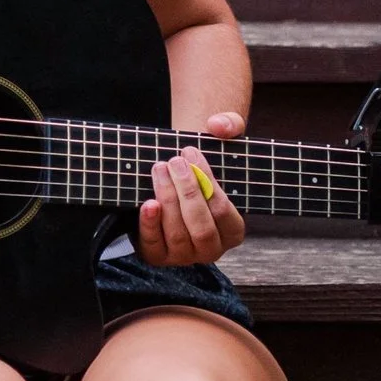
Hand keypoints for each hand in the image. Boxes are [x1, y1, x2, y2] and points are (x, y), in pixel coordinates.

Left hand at [136, 111, 247, 265]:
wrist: (171, 177)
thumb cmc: (199, 164)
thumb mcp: (220, 141)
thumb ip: (230, 125)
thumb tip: (219, 126)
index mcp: (232, 231)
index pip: (224, 213)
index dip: (208, 183)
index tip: (191, 153)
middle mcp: (211, 249)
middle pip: (202, 228)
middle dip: (188, 192)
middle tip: (174, 162)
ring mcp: (184, 256)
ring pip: (178, 235)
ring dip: (168, 200)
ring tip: (159, 170)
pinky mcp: (158, 255)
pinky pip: (154, 245)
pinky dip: (150, 224)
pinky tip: (148, 203)